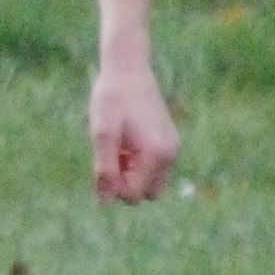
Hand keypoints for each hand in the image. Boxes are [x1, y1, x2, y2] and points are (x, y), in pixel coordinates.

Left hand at [88, 53, 177, 203]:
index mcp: (156, 155)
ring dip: (132, 173)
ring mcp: (173, 148)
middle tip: (112, 153)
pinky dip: (138, 163)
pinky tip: (126, 141)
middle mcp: (171, 155)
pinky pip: (154, 168)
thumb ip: (104, 170)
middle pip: (147, 194)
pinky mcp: (169, 142)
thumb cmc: (112, 101)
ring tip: (119, 146)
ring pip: (151, 182)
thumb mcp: (102, 135)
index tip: (104, 161)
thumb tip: (105, 203)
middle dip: (126, 183)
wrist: (129, 70)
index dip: (113, 186)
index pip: (134, 195)